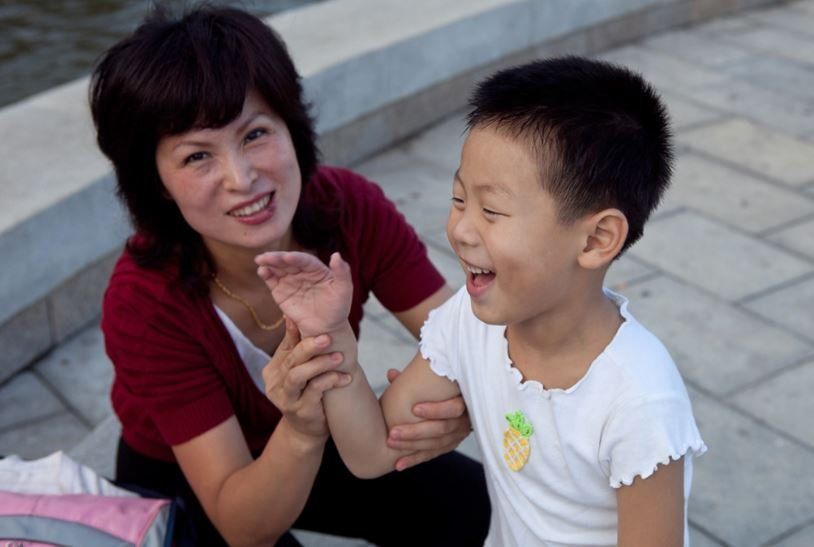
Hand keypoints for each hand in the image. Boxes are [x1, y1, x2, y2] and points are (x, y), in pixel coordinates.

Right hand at [256, 251, 351, 336]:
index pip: (305, 260)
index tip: (287, 257)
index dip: (296, 258)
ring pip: (278, 269)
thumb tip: (336, 255)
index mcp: (317, 269)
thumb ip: (342, 273)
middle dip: (277, 258)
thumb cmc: (338, 308)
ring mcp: (290, 280)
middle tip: (266, 256)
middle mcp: (302, 272)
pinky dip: (266, 275)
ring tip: (260, 260)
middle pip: (288, 262)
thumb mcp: (344, 290)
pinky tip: (262, 271)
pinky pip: (272, 281)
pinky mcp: (281, 291)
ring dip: (269, 263)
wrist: (326, 328)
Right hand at [263, 319, 350, 439]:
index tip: (313, 318)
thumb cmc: (306, 393)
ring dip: (320, 364)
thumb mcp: (300, 369)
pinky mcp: (300, 411)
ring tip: (340, 357)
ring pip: (298, 376)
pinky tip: (346, 377)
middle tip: (328, 337)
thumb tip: (293, 315)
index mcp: (273, 369)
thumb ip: (296, 346)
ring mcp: (286, 399)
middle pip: (291, 360)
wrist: (307, 430)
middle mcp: (275, 384)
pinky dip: (331, 381)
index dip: (297, 331)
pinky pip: (315, 391)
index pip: (286, 346)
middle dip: (309, 346)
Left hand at [384, 368, 471, 470]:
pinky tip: (398, 465)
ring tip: (391, 444)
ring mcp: (457, 435)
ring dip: (411, 446)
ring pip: (435, 445)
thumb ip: (411, 379)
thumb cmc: (441, 386)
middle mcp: (463, 421)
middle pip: (441, 430)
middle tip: (393, 432)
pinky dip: (414, 459)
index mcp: (464, 401)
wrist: (455, 399)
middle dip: (415, 432)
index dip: (436, 410)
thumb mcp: (430, 380)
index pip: (454, 408)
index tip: (414, 409)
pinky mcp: (449, 445)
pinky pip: (431, 454)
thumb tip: (391, 374)